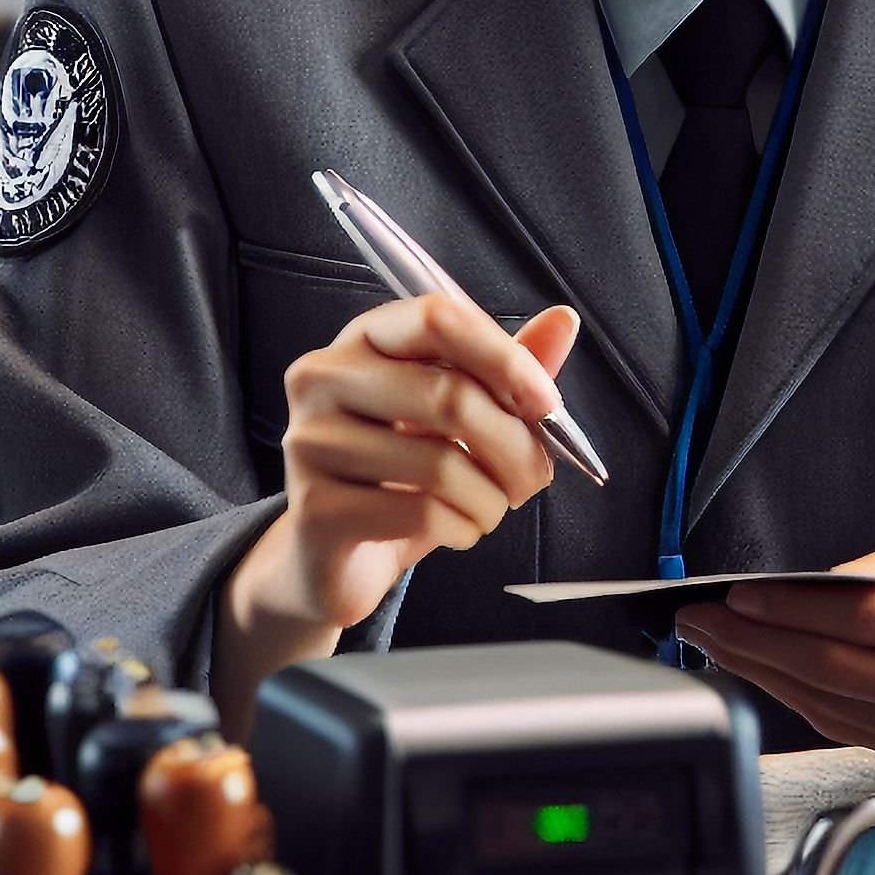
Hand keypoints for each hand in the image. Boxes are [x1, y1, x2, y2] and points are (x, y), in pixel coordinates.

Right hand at [214, 294, 577, 731]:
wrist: (339, 557)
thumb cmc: (405, 476)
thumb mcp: (460, 418)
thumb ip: (507, 370)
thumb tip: (563, 320)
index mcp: (364, 340)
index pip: (437, 317)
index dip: (505, 358)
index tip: (546, 402)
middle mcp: (324, 379)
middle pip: (449, 395)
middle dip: (516, 445)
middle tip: (534, 475)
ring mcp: (311, 443)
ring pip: (442, 464)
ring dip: (492, 497)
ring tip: (490, 507)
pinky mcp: (314, 508)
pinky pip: (423, 514)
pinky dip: (463, 528)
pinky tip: (457, 530)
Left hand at [672, 513, 874, 785]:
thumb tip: (814, 589)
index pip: (873, 623)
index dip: (796, 610)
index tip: (739, 593)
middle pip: (844, 675)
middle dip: (759, 645)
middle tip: (702, 620)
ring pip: (841, 713)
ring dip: (769, 677)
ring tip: (721, 643)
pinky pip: (858, 733)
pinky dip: (807, 703)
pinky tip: (772, 671)